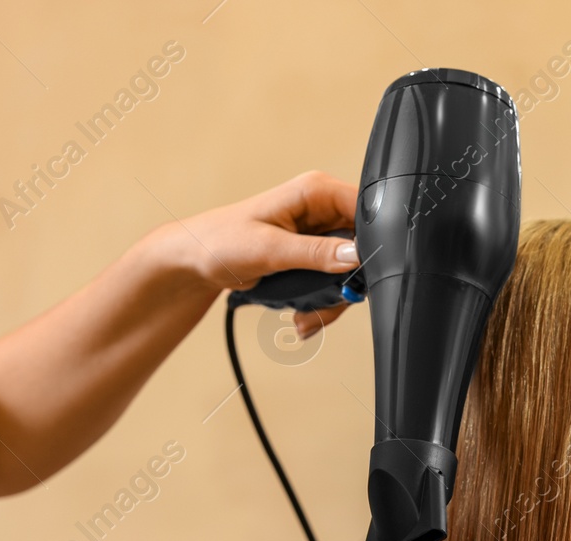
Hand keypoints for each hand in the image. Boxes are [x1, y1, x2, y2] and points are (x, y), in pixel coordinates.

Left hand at [161, 170, 360, 335]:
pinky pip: (334, 282)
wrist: (197, 261)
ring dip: (332, 300)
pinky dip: (323, 303)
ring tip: (305, 317)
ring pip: (351, 270)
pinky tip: (303, 316)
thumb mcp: (270, 249)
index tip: (362, 270)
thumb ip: (315, 253)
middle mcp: (322, 210)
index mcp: (314, 192)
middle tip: (327, 304)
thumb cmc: (221, 241)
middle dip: (347, 282)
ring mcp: (320, 234)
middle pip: (363, 246)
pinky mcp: (314, 256)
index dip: (372, 239)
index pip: (365, 207)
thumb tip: (354, 256)